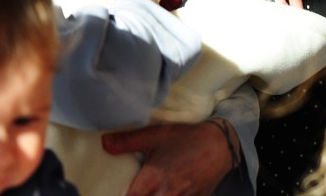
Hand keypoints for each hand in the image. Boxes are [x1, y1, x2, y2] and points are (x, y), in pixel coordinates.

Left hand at [102, 120, 237, 195]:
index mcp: (152, 180)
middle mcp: (166, 195)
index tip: (119, 191)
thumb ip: (128, 141)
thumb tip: (104, 144)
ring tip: (153, 190)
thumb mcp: (156, 135)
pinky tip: (170, 191)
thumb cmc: (187, 138)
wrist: (221, 145)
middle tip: (138, 190)